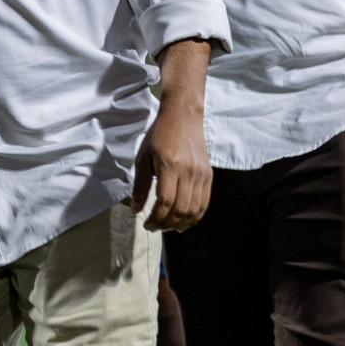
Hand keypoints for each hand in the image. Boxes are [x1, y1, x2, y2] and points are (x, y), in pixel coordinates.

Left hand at [132, 95, 211, 232]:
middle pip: (181, 209)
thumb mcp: (143, 157)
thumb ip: (140, 186)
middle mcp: (189, 172)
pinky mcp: (209, 175)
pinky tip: (184, 221)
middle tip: (155, 228)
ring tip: (168, 227)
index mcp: (170, 166)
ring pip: (195, 210)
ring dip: (181, 223)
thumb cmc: (159, 135)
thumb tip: (135, 210)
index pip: (165, 202)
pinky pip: (204, 203)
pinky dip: (195, 216)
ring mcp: (201, 174)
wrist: (183, 117)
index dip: (156, 218)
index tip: (146, 225)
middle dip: (167, 224)